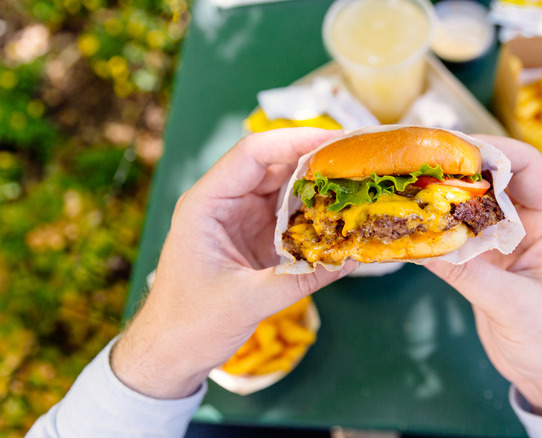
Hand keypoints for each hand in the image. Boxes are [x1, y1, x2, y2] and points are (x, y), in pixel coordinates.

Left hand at [111, 128, 355, 398]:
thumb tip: (351, 259)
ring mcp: (241, 218)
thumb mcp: (246, 301)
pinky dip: (316, 214)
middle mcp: (224, 202)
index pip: (253, 154)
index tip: (337, 140)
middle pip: (275, 164)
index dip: (295, 140)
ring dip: (320, 186)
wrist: (170, 353)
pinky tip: (343, 216)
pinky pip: (290, 215)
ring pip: (286, 187)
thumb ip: (299, 279)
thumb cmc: (190, 324)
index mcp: (207, 204)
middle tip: (361, 159)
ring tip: (360, 183)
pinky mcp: (255, 237)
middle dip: (317, 158)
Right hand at [425, 135, 541, 416]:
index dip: (493, 149)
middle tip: (417, 162)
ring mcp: (505, 243)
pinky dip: (436, 230)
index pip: (527, 166)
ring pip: (472, 206)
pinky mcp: (486, 264)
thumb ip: (470, 275)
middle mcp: (529, 225)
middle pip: (493, 179)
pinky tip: (410, 226)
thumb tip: (421, 247)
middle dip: (458, 167)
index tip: (453, 147)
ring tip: (406, 186)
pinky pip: (458, 237)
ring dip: (443, 197)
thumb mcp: (515, 306)